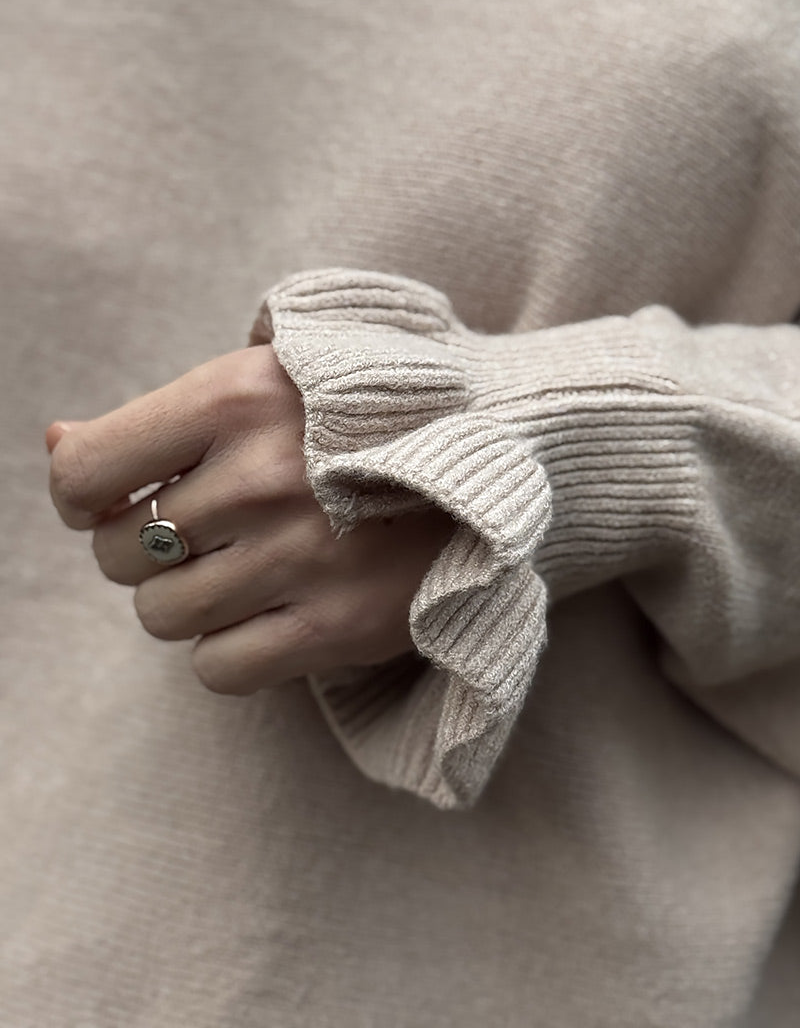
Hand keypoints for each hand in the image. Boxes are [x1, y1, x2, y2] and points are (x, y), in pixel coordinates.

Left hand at [47, 346, 453, 693]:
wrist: (499, 451)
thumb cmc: (355, 416)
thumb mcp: (263, 382)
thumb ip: (158, 418)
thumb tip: (55, 447)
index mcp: (237, 395)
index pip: (86, 474)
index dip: (81, 496)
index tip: (114, 499)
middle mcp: (263, 476)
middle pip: (120, 554)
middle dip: (148, 547)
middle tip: (207, 528)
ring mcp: (303, 556)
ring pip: (161, 616)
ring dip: (190, 599)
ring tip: (250, 565)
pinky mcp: (339, 626)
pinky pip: (217, 669)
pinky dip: (230, 649)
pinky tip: (275, 609)